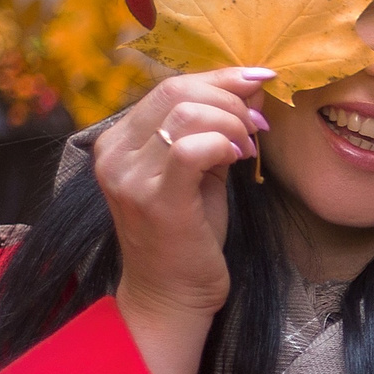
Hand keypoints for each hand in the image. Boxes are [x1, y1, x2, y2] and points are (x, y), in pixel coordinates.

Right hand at [92, 67, 272, 373]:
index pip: (169, 87)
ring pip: (186, 113)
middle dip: (230, 97)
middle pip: (176, 90)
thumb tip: (251, 87)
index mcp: (118, 141)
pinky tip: (238, 160)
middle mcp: (114, 154)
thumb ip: (215, 129)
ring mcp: (128, 176)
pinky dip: (223, 144)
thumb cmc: (188, 235)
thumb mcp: (199, 171)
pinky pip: (189, 148)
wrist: (172, 295)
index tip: (259, 82)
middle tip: (259, 123)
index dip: (220, 78)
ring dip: (232, 122)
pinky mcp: (153, 199)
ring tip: (249, 148)